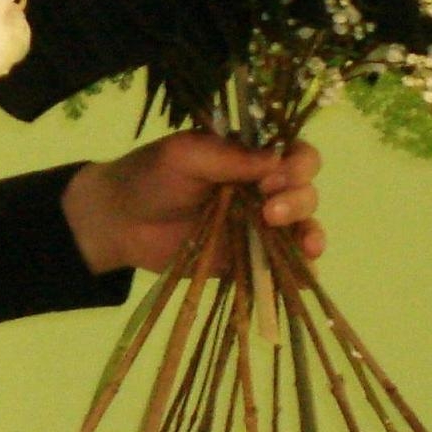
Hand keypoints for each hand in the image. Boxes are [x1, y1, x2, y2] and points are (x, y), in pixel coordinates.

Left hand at [60, 132, 323, 275]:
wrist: (120, 222)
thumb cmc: (149, 177)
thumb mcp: (182, 155)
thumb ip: (226, 156)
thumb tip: (276, 159)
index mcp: (249, 156)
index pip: (294, 154)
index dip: (297, 165)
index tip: (272, 179)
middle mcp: (263, 189)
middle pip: (305, 190)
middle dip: (298, 200)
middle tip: (269, 211)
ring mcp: (260, 226)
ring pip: (303, 227)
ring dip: (310, 233)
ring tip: (304, 245)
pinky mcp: (251, 258)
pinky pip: (285, 265)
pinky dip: (301, 271)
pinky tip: (303, 276)